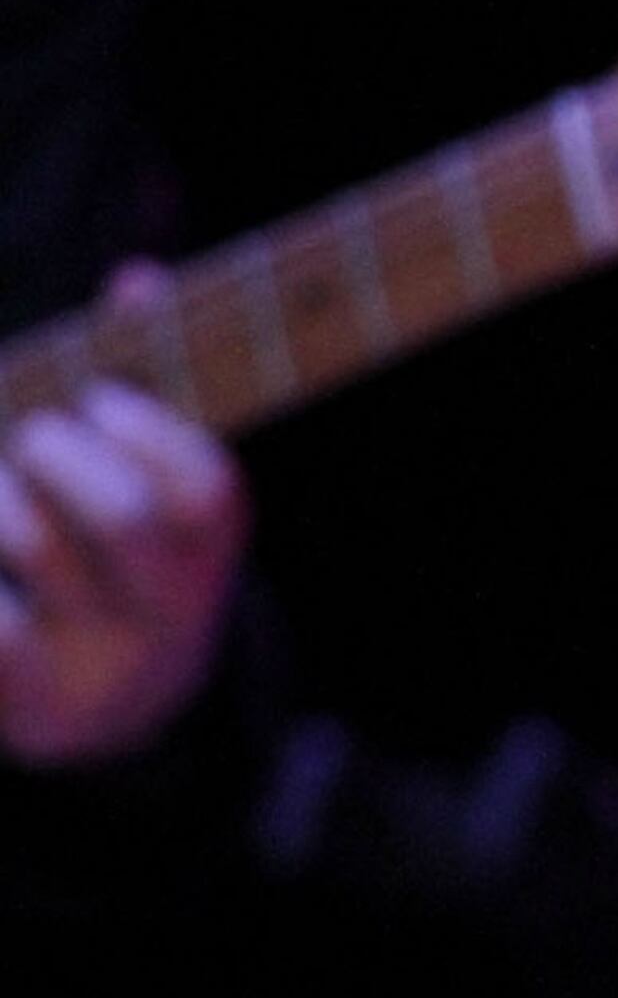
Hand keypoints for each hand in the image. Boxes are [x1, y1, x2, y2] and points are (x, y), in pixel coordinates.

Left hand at [0, 278, 250, 764]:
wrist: (106, 719)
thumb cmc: (112, 568)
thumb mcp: (148, 493)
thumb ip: (146, 388)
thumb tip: (139, 279)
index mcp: (209, 562)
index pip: (210, 493)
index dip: (155, 432)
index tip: (102, 397)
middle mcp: (168, 619)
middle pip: (127, 519)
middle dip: (63, 453)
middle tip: (33, 435)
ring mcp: (97, 665)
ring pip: (41, 552)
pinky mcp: (27, 703)